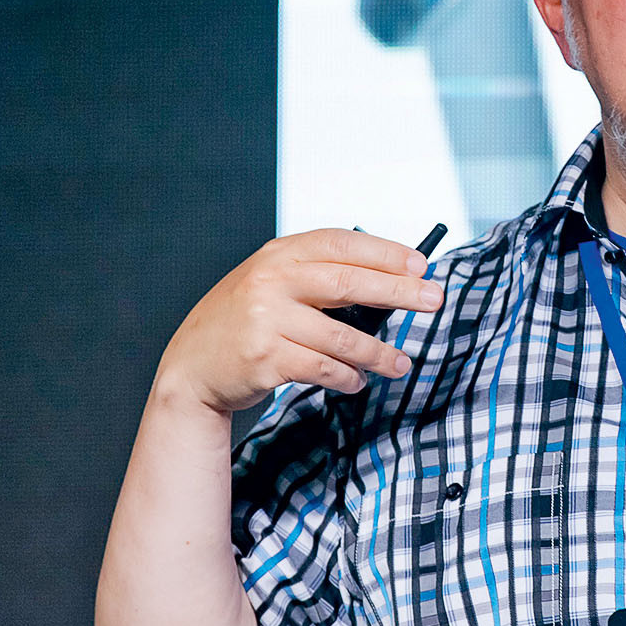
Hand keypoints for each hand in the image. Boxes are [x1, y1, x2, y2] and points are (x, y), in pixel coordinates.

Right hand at [154, 228, 443, 415]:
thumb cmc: (244, 322)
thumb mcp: (273, 283)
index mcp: (279, 255)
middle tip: (434, 300)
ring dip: (378, 353)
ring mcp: (267, 319)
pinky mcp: (265, 358)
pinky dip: (348, 377)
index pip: (341, 244)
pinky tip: (358, 381)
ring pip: (342, 336)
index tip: (421, 264)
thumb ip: (318, 276)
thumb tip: (389, 281)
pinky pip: (323, 368)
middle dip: (400, 292)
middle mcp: (272, 281)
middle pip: (351, 283)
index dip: (385, 252)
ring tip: (400, 364)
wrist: (191, 366)